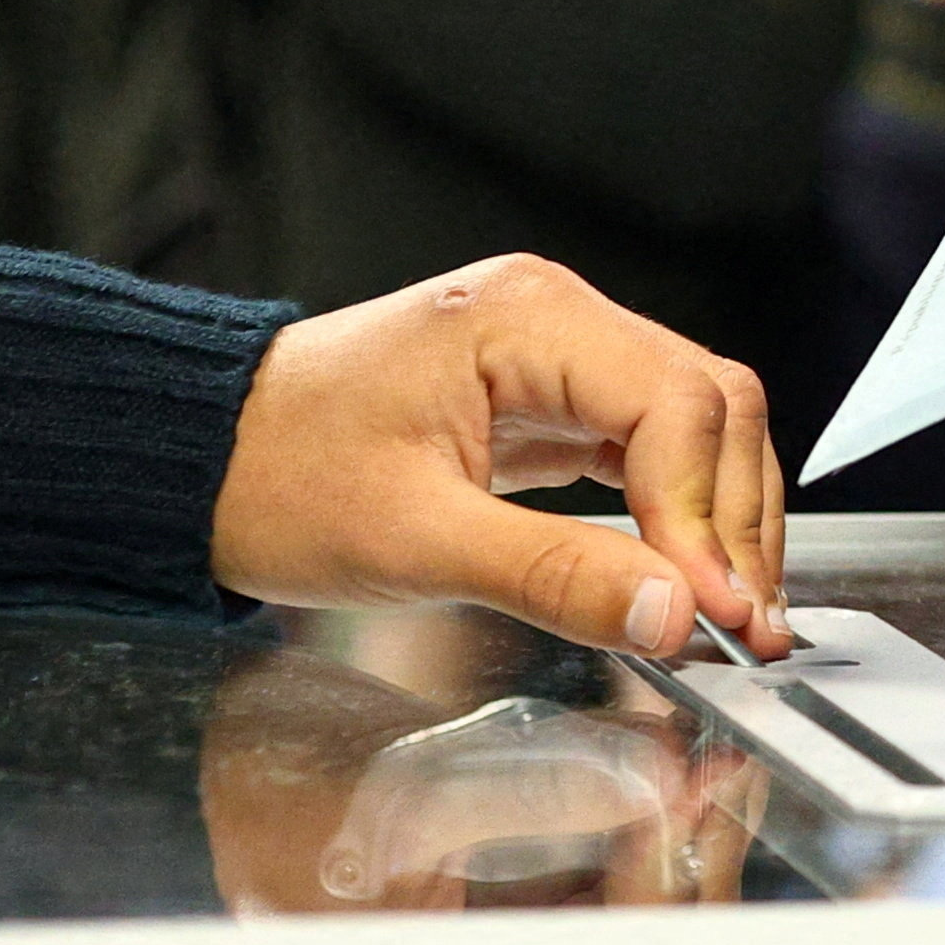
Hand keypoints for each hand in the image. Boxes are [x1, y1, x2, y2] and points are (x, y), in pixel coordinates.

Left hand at [207, 251, 796, 658]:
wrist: (197, 458)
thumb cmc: (278, 477)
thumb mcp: (412, 542)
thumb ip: (554, 574)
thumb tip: (672, 614)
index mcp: (531, 318)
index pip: (677, 407)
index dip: (707, 517)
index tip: (716, 613)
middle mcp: (561, 317)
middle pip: (711, 406)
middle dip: (736, 521)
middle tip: (747, 627)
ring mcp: (561, 354)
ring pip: (697, 425)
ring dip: (721, 521)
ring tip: (732, 614)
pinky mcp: (552, 398)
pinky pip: (651, 446)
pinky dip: (679, 514)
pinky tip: (685, 576)